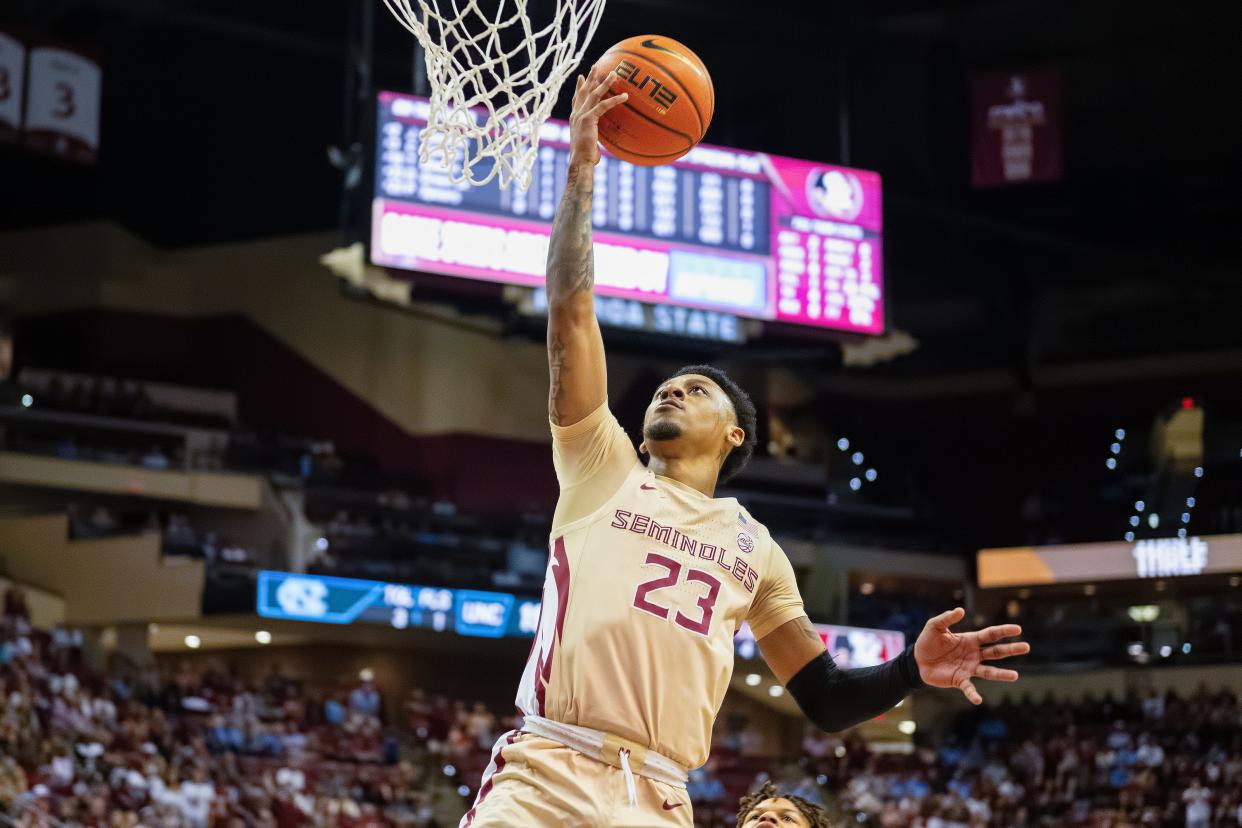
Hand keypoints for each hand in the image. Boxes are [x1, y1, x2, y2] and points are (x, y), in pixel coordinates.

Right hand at [568, 65, 627, 167]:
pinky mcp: (588, 119)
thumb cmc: (586, 158)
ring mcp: (581, 115)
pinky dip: (615, 100)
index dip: (579, 88)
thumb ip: (595, 139)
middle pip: (584, 92)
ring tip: (614, 73)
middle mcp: (576, 114)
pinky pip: (604, 106)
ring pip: (594, 94)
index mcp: (575, 119)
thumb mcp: (590, 145)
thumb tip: (600, 147)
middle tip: (595, 66)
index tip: (580, 77)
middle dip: (590, 78)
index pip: (577, 100)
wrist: (580, 162)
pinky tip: (625, 96)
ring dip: (604, 82)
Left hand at [913, 607, 1029, 704]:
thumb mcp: (935, 626)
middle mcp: (973, 654)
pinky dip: (973, 694)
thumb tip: (961, 610)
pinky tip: (978, 700)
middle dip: (1011, 650)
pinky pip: (969, 688)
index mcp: (970, 640)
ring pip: (989, 672)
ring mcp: (968, 668)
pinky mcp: (959, 680)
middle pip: (996, 652)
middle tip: (1026, 647)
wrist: (917, 660)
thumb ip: (946, 618)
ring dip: (1002, 674)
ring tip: (1015, 676)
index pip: (990, 635)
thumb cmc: (928, 641)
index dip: (1003, 631)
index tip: (1018, 629)